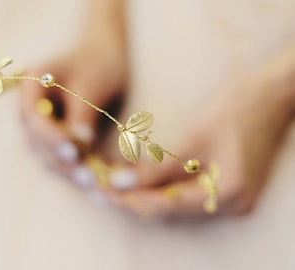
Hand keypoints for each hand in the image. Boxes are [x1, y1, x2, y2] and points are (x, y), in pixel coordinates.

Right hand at [19, 29, 126, 186]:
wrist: (105, 57)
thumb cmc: (98, 64)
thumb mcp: (91, 87)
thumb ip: (82, 116)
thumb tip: (80, 149)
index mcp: (32, 85)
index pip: (33, 118)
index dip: (51, 137)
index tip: (73, 152)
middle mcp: (32, 108)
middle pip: (38, 142)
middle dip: (63, 161)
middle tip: (88, 177)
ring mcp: (43, 125)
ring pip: (49, 155)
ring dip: (70, 171)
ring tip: (95, 183)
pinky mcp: (58, 136)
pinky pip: (63, 157)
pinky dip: (78, 168)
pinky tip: (98, 179)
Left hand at [107, 47, 294, 218]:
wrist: (267, 94)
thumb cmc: (234, 107)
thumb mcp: (194, 137)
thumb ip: (159, 167)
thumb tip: (123, 182)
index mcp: (230, 191)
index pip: (171, 205)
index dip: (136, 199)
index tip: (107, 191)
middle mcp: (232, 203)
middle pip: (173, 208)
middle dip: (137, 197)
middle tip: (105, 187)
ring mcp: (229, 197)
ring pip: (176, 202)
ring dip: (147, 192)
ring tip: (115, 181)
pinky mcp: (223, 185)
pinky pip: (186, 192)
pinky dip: (162, 185)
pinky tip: (139, 176)